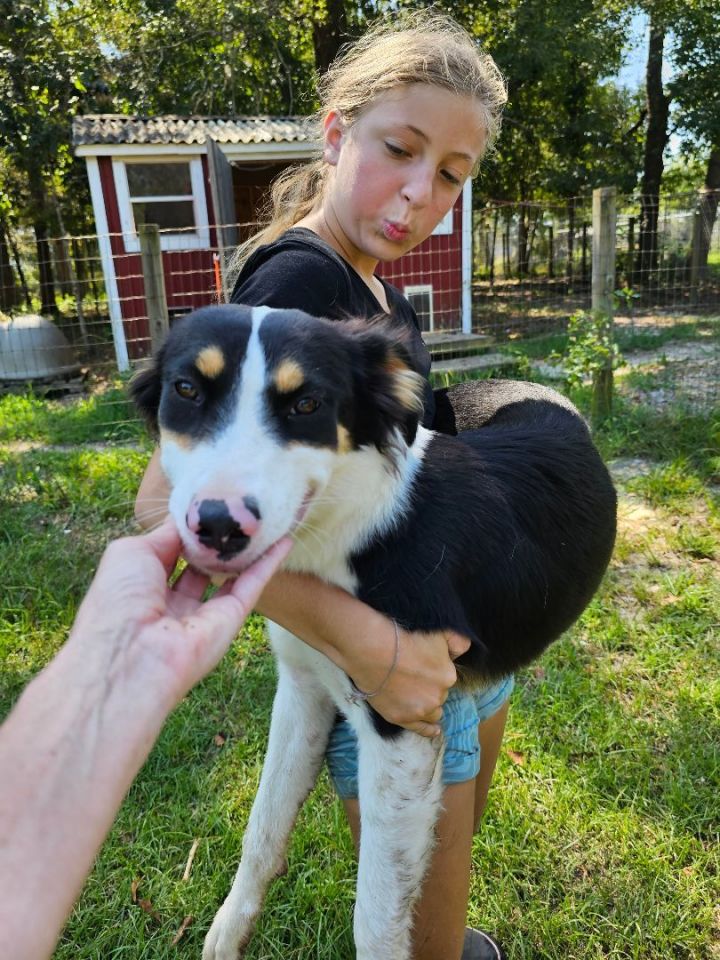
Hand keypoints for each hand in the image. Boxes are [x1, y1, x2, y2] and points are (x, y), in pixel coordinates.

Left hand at [68, 517, 291, 706]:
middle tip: (239, 507)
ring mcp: (203, 614)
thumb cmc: (118, 598)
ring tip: (265, 519)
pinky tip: (283, 540)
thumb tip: (191, 522)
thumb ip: (166, 534)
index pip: (171, 551)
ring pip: (230, 575)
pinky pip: (251, 587)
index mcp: (142, 585)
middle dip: (218, 540)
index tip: (207, 502)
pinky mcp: (229, 622)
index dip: (188, 529)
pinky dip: (268, 564)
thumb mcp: (132, 551)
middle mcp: (172, 602)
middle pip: (202, 565)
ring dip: (246, 550)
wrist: (128, 654)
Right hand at [349, 624, 470, 737]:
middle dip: (431, 687)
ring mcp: (420, 710)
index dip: (436, 671)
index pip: (447, 677)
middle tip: (415, 676)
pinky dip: (429, 730)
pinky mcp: (401, 718)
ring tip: (420, 699)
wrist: (372, 650)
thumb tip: (464, 649)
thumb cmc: (403, 638)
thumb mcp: (439, 633)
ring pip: (433, 712)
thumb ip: (458, 642)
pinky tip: (435, 730)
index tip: (424, 665)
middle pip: (439, 694)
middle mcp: (437, 696)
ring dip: (428, 705)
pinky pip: (421, 729)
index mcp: (448, 676)